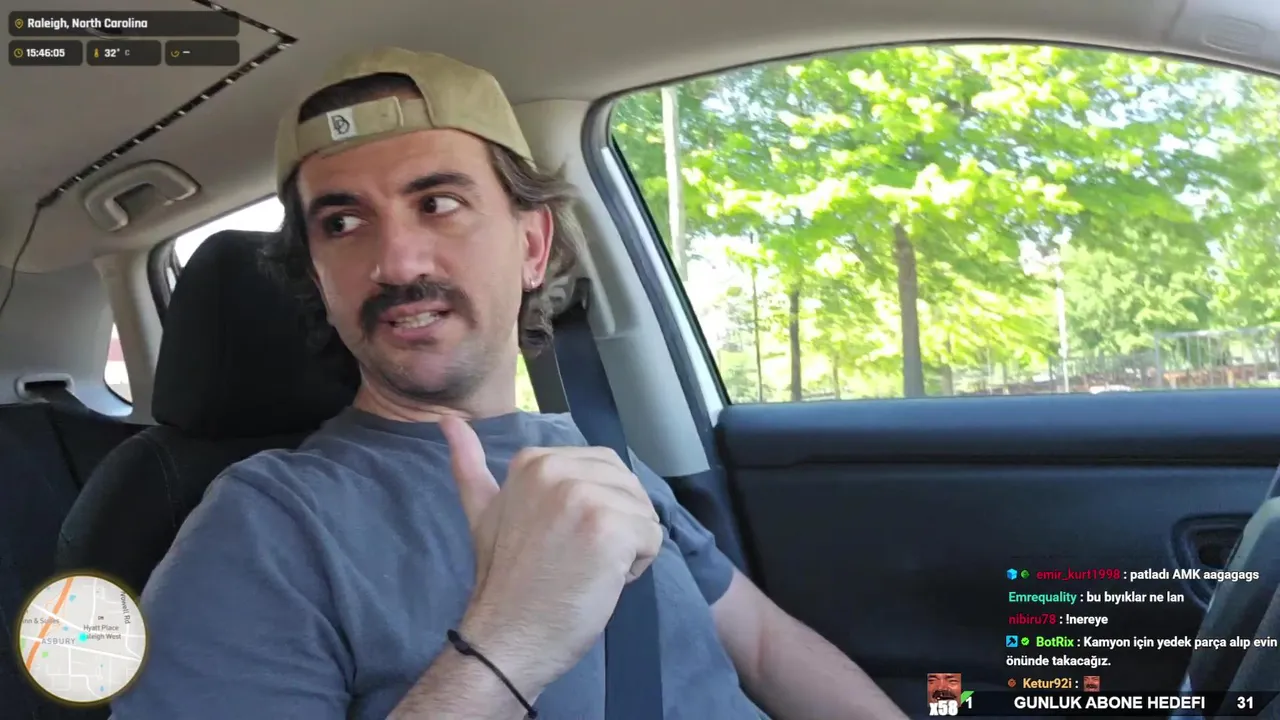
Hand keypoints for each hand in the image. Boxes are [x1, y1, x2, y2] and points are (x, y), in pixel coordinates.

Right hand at [439, 416, 664, 695]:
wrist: (505, 638)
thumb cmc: (503, 581)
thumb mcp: (482, 513)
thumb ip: (470, 466)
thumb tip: (449, 421)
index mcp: (533, 461)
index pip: (603, 468)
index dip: (593, 509)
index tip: (558, 541)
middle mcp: (557, 470)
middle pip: (627, 487)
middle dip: (615, 524)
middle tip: (573, 559)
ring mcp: (584, 497)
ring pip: (643, 512)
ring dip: (627, 546)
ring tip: (585, 570)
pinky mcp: (609, 528)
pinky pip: (653, 537)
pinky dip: (637, 565)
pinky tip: (600, 581)